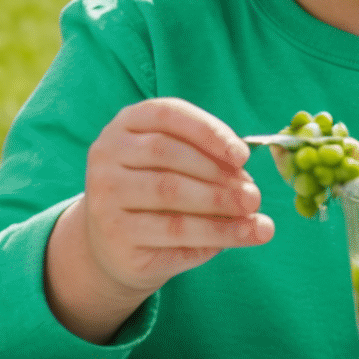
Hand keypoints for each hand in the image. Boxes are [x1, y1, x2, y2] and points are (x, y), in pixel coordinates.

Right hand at [46, 98, 274, 342]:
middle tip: (254, 195)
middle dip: (218, 176)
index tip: (243, 156)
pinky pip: (171, 235)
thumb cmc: (157, 193)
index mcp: (126, 125)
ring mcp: (104, 197)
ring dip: (220, 208)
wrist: (116, 244)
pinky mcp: (115, 237)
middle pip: (168, 156)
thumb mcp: (177, 164)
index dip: (209, 131)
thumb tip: (247, 181)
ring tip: (254, 218)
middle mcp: (106, 156)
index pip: (167, 114)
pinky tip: (239, 237)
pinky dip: (213, 235)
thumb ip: (209, 161)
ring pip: (170, 196)